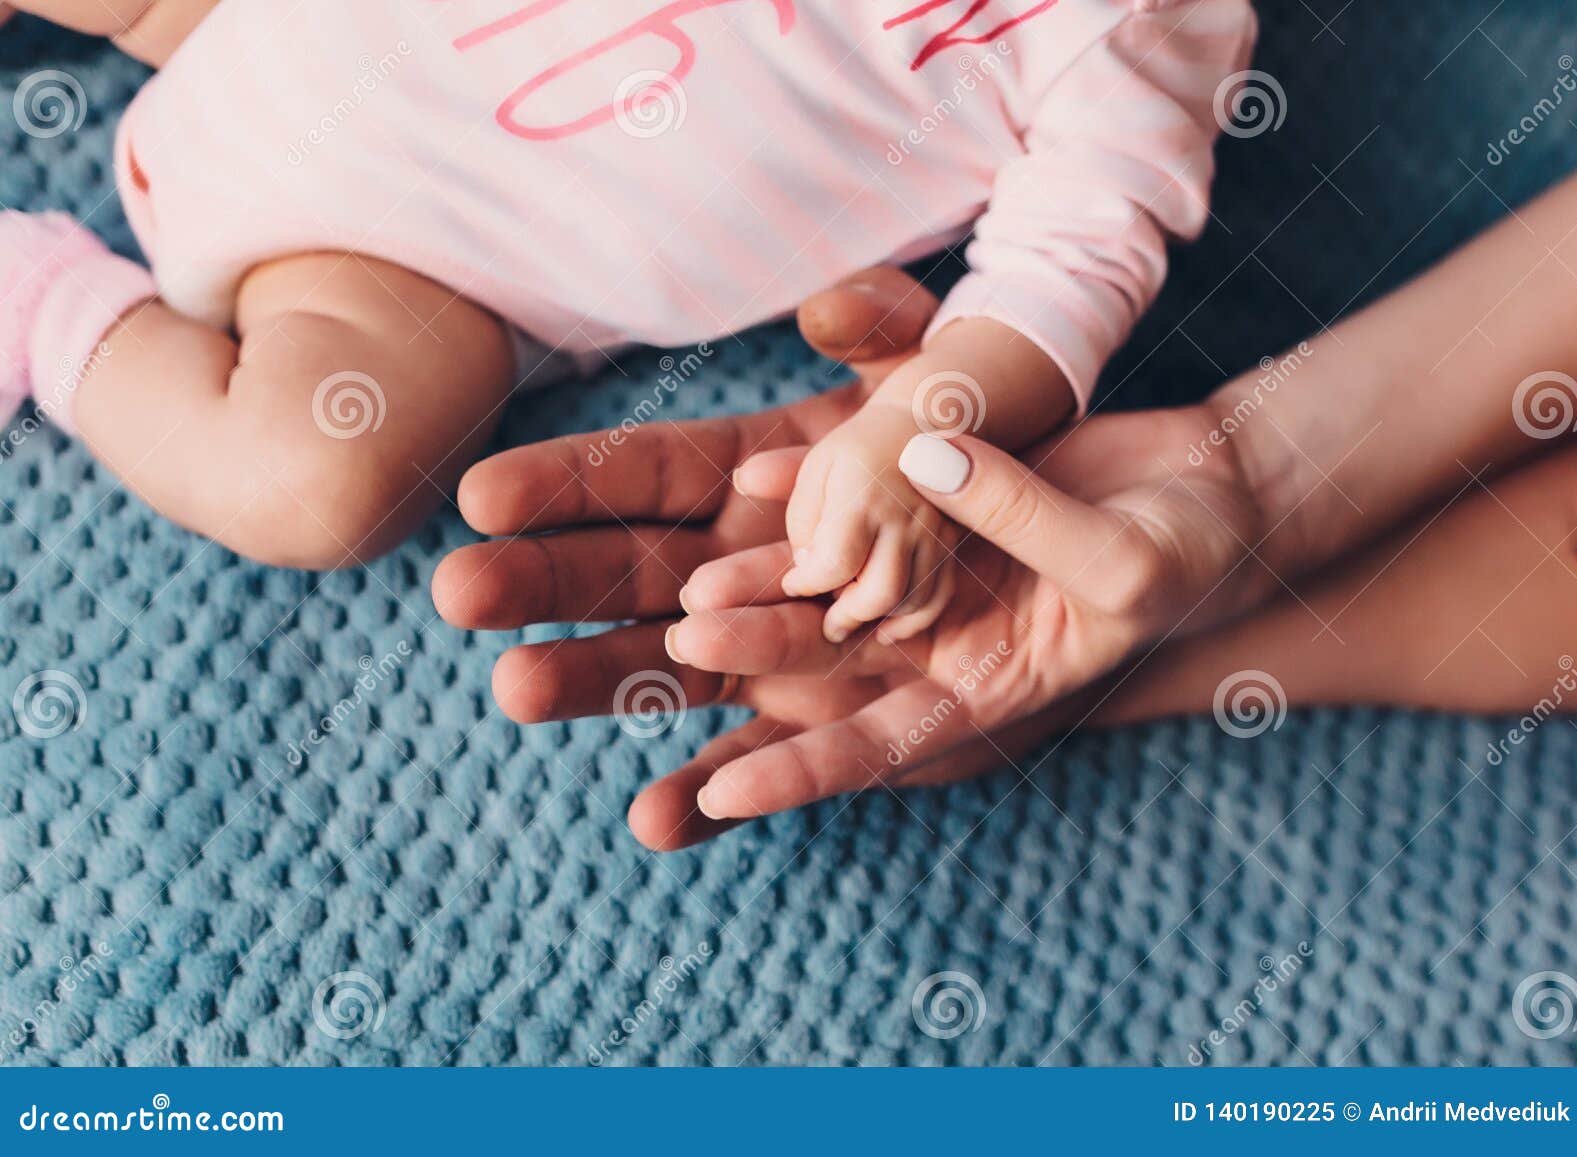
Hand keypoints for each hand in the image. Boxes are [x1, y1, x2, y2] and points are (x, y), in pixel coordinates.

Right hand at [434, 267, 1018, 850]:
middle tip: (462, 590)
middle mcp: (751, 568)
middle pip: (631, 576)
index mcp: (758, 482)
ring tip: (520, 688)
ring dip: (599, 681)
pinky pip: (778, 759)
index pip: (642, 480)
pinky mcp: (848, 721)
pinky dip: (722, 792)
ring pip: (676, 669)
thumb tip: (824, 311)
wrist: (1082, 547)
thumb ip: (889, 334)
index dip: (567, 486)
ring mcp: (790, 651)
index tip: (483, 494)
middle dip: (547, 583)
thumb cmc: (1000, 453)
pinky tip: (663, 819)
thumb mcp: (947, 379)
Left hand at [671, 407, 1276, 824]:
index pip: (881, 741)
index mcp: (984, 688)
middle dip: (762, 655)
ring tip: (694, 586)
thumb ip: (1024, 520)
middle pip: (833, 658)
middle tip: (689, 644)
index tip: (726, 797)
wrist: (1204, 486)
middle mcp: (938, 638)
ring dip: (764, 582)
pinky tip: (754, 478)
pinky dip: (812, 490)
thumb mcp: (1119, 559)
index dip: (806, 771)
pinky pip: (858, 498)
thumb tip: (920, 467)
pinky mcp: (927, 501)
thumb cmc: (1186, 552)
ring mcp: (926, 570)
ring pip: (829, 581)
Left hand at [776, 403, 958, 643]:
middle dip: (846, 616)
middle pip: (879, 592)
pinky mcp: (953, 544)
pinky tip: (889, 627)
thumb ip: (802, 521)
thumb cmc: (856, 451)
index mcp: (862, 495)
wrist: (923, 425)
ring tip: (851, 618)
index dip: (806, 583)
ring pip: (911, 601)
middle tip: (827, 622)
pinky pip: (939, 595)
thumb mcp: (813, 469)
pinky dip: (915, 620)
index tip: (793, 583)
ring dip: (878, 620)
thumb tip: (809, 569)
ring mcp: (935, 532)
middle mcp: (905, 517)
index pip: (834, 562)